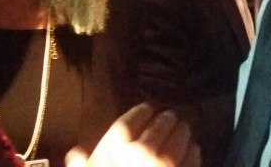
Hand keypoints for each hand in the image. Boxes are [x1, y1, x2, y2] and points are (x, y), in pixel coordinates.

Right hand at [65, 103, 198, 166]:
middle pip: (160, 124)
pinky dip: (193, 153)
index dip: (140, 112)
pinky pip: (193, 158)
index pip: (130, 121)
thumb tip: (76, 154)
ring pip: (180, 138)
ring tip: (183, 131)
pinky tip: (193, 150)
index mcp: (115, 149)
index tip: (147, 109)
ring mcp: (166, 164)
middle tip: (169, 118)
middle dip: (166, 120)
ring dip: (183, 133)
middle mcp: (142, 151)